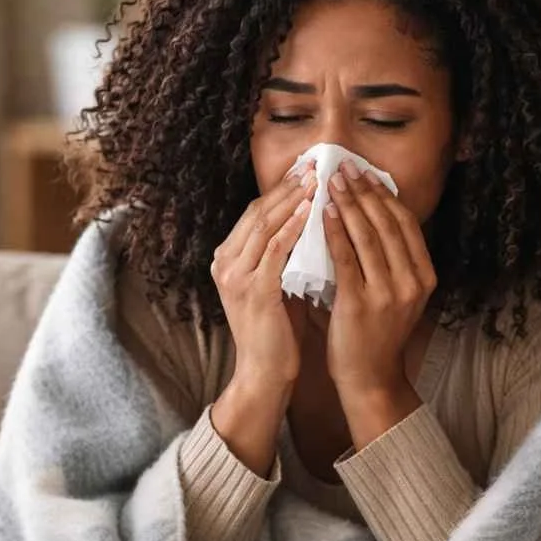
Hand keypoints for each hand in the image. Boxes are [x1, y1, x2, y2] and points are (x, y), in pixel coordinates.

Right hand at [210, 169, 316, 389]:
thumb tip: (309, 224)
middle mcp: (224, 264)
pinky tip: (312, 211)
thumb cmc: (276, 333)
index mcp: (227, 260)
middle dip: (287, 188)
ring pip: (264, 225)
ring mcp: (235, 277)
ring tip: (316, 180)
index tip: (306, 172)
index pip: (254, 214)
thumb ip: (283, 256)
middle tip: (314, 166)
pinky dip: (293, 227)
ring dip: (293, 200)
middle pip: (257, 212)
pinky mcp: (253, 290)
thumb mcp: (276, 285)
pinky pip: (275, 249)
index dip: (280, 191)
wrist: (264, 373)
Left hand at [322, 161, 437, 401]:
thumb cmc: (376, 333)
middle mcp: (412, 282)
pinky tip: (324, 213)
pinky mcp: (361, 303)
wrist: (370, 377)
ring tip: (331, 182)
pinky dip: (334, 231)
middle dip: (364, 191)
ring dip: (348, 203)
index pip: (405, 223)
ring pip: (367, 236)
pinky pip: (346, 258)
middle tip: (343, 167)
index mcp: (424, 277)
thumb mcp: (396, 293)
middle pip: (387, 224)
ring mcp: (388, 293)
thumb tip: (368, 213)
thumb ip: (389, 259)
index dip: (384, 195)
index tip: (365, 173)